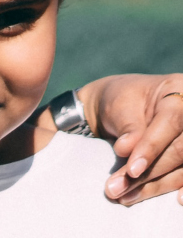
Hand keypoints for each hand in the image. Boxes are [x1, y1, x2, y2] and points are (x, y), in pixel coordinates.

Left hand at [84, 74, 182, 205]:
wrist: (121, 105)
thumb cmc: (120, 101)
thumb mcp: (118, 107)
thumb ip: (128, 128)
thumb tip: (128, 150)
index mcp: (177, 91)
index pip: (170, 122)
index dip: (151, 148)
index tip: (131, 170)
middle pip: (180, 150)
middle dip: (149, 174)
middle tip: (117, 189)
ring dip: (157, 186)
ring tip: (127, 197)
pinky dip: (181, 187)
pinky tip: (177, 201)